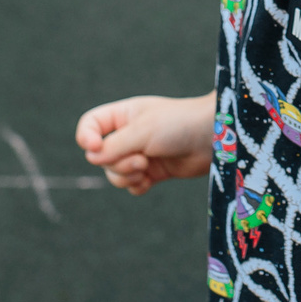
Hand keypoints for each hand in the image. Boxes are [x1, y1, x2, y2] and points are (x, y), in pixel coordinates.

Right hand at [76, 93, 212, 194]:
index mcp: (123, 115)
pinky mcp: (153, 172)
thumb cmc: (179, 124)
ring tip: (146, 168)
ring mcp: (140, 154)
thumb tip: (91, 157)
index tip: (94, 147)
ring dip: (126, 176)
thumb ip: (114, 146)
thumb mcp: (142, 131)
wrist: (214, 138)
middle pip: (101, 157)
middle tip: (141, 160)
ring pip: (114, 174)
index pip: (90, 125)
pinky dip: (137, 185)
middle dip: (117, 163)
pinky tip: (150, 180)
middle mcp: (128, 135)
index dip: (86, 138)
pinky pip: (131, 185)